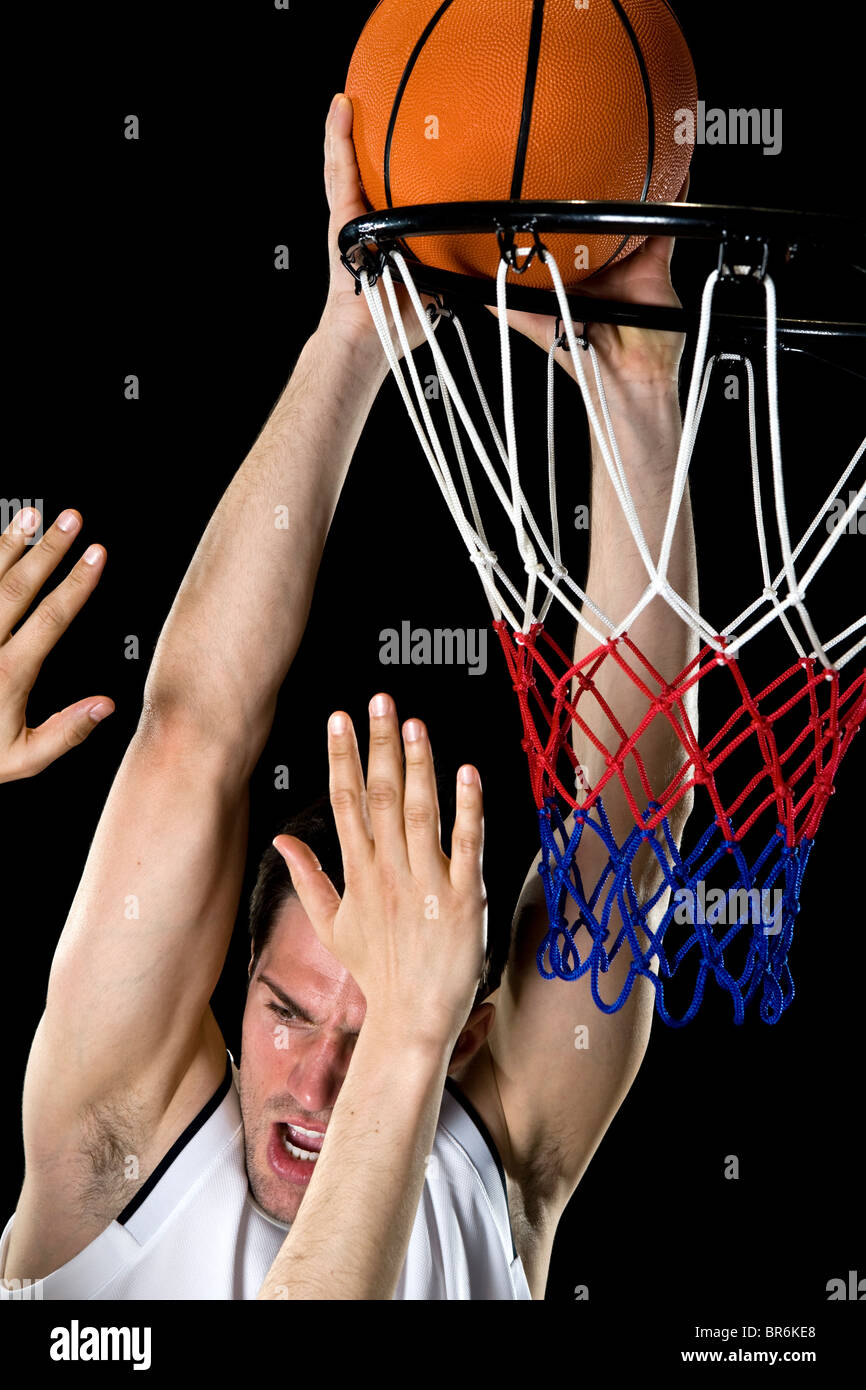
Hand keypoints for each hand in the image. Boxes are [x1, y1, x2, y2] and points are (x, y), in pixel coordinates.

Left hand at [0, 508, 112, 781]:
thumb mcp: (22, 759)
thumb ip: (66, 733)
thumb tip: (106, 706)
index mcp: (7, 675)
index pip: (51, 618)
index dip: (77, 583)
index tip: (96, 555)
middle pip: (18, 586)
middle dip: (49, 549)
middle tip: (71, 520)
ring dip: (11, 544)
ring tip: (32, 516)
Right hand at [273, 694, 486, 1049]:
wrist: (412, 1018)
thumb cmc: (376, 971)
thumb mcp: (333, 925)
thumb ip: (308, 877)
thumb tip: (282, 838)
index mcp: (358, 874)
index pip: (346, 802)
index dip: (342, 757)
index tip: (339, 718)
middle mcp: (389, 872)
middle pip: (382, 796)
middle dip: (379, 745)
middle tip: (379, 701)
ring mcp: (427, 883)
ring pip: (421, 812)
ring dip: (419, 765)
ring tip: (414, 723)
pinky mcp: (463, 897)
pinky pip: (466, 843)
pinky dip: (467, 808)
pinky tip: (466, 771)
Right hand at [319, 94, 436, 360]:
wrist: (373, 335)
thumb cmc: (401, 316)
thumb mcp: (436, 280)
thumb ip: (452, 261)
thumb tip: (487, 251)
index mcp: (384, 234)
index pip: (387, 192)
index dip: (393, 167)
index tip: (407, 140)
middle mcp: (365, 223)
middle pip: (362, 173)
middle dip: (363, 140)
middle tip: (369, 103)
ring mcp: (350, 219)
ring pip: (344, 167)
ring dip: (343, 131)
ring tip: (346, 98)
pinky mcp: (343, 219)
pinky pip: (340, 172)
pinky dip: (337, 140)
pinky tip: (340, 109)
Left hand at [491, 174, 690, 389]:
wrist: (627, 377)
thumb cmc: (580, 357)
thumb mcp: (536, 326)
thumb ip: (505, 307)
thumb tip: (471, 288)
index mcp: (568, 277)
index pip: (556, 237)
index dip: (547, 214)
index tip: (536, 185)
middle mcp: (596, 267)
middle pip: (591, 221)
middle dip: (587, 194)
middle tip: (580, 162)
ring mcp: (625, 262)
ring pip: (624, 217)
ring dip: (625, 191)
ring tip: (620, 156)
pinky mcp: (654, 263)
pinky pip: (664, 226)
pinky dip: (669, 202)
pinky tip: (670, 176)